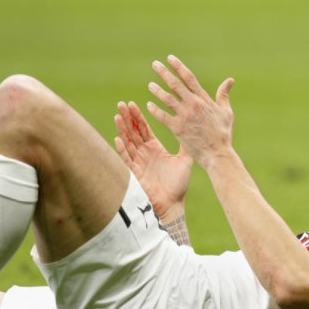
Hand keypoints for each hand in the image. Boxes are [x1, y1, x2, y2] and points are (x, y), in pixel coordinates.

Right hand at [114, 101, 192, 220]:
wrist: (172, 205)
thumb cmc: (178, 186)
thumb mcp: (184, 161)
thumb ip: (185, 145)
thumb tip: (191, 130)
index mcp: (155, 149)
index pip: (144, 129)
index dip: (138, 117)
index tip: (133, 103)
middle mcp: (144, 154)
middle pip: (133, 132)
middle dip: (127, 118)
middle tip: (121, 103)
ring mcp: (137, 162)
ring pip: (127, 142)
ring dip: (122, 129)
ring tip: (117, 115)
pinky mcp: (133, 173)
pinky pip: (126, 159)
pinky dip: (122, 149)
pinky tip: (118, 138)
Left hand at [146, 55, 234, 170]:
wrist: (217, 154)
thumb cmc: (223, 134)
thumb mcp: (226, 112)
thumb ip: (224, 95)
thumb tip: (230, 80)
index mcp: (204, 99)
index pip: (189, 78)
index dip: (179, 67)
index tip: (170, 58)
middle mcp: (193, 105)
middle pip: (175, 85)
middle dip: (164, 73)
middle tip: (154, 64)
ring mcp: (185, 116)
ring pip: (167, 99)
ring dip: (157, 90)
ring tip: (150, 85)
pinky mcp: (178, 129)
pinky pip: (163, 117)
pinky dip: (155, 110)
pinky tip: (148, 105)